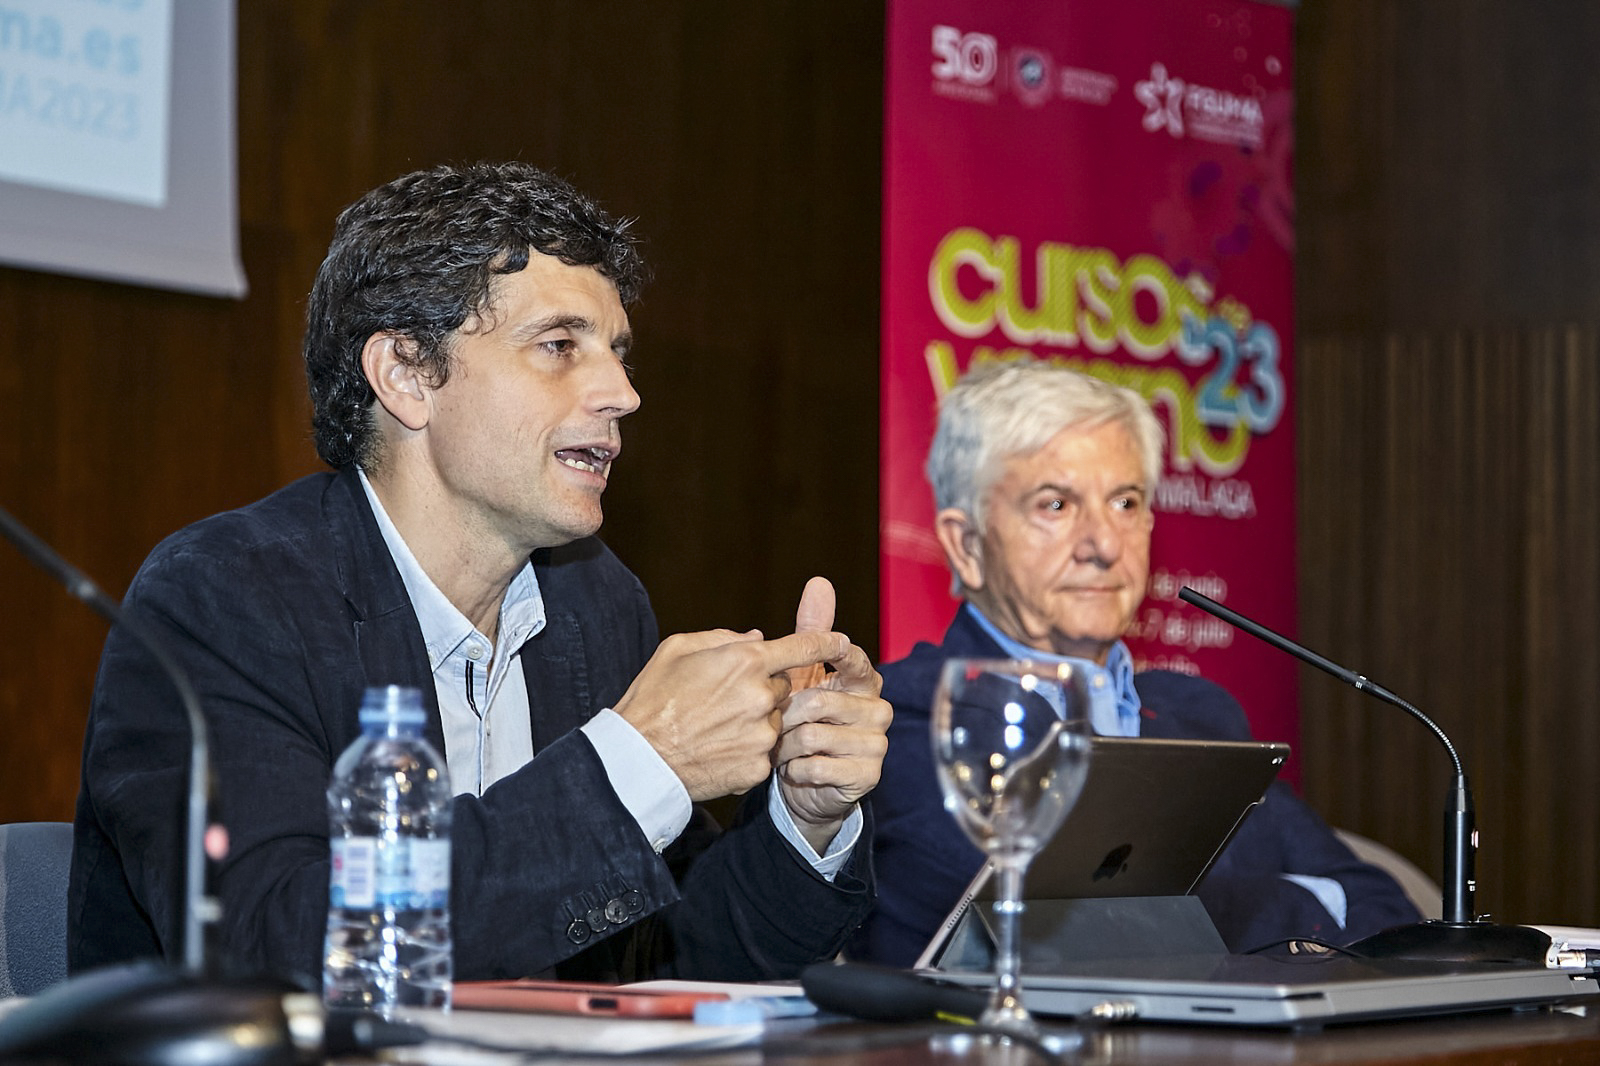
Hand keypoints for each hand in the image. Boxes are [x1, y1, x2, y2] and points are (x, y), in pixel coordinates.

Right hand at [612, 622, 850, 802]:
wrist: (639, 759)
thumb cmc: (653, 698)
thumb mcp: (678, 649)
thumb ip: (723, 638)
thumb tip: (757, 639)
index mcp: (744, 661)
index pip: (803, 646)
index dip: (826, 642)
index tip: (843, 641)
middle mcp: (761, 696)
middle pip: (784, 686)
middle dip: (764, 688)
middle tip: (725, 698)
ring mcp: (762, 734)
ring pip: (775, 720)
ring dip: (757, 720)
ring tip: (717, 726)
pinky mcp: (759, 766)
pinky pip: (765, 751)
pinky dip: (748, 748)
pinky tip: (719, 748)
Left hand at [773, 577, 891, 853]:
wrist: (807, 784)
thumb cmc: (803, 722)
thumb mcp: (803, 675)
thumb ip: (812, 631)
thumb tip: (819, 582)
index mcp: (865, 681)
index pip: (853, 659)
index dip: (829, 659)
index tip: (809, 665)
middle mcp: (878, 710)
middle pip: (819, 702)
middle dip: (786, 715)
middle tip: (772, 724)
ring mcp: (876, 744)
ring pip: (815, 734)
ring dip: (786, 744)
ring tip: (781, 748)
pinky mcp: (867, 775)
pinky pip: (817, 765)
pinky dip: (795, 768)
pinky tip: (794, 769)